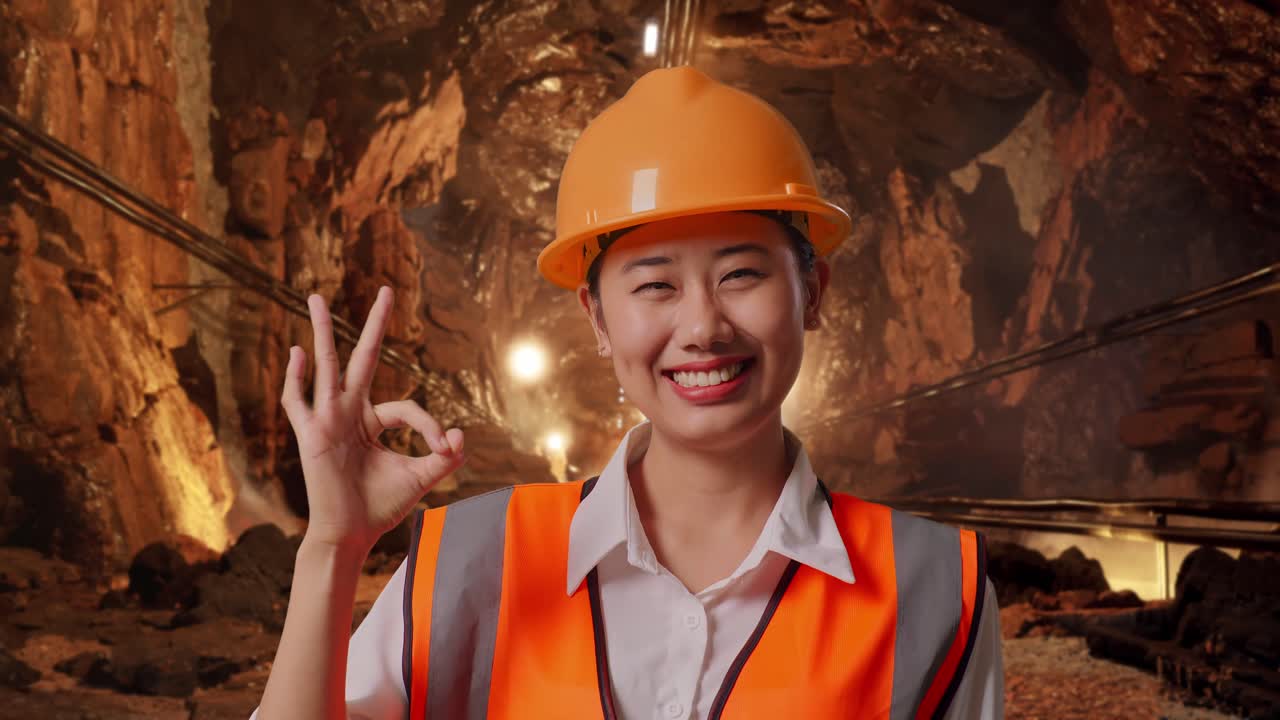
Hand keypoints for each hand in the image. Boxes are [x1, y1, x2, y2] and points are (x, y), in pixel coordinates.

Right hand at [280, 286, 464, 553]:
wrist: (352, 535)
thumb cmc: (380, 506)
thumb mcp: (421, 478)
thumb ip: (444, 457)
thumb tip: (460, 433)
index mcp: (373, 422)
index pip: (406, 407)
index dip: (429, 425)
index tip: (444, 447)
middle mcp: (349, 413)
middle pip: (363, 359)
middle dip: (374, 325)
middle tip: (386, 290)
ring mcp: (328, 421)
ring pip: (327, 367)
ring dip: (322, 332)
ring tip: (317, 297)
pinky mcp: (310, 435)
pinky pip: (297, 402)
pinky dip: (296, 378)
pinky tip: (297, 353)